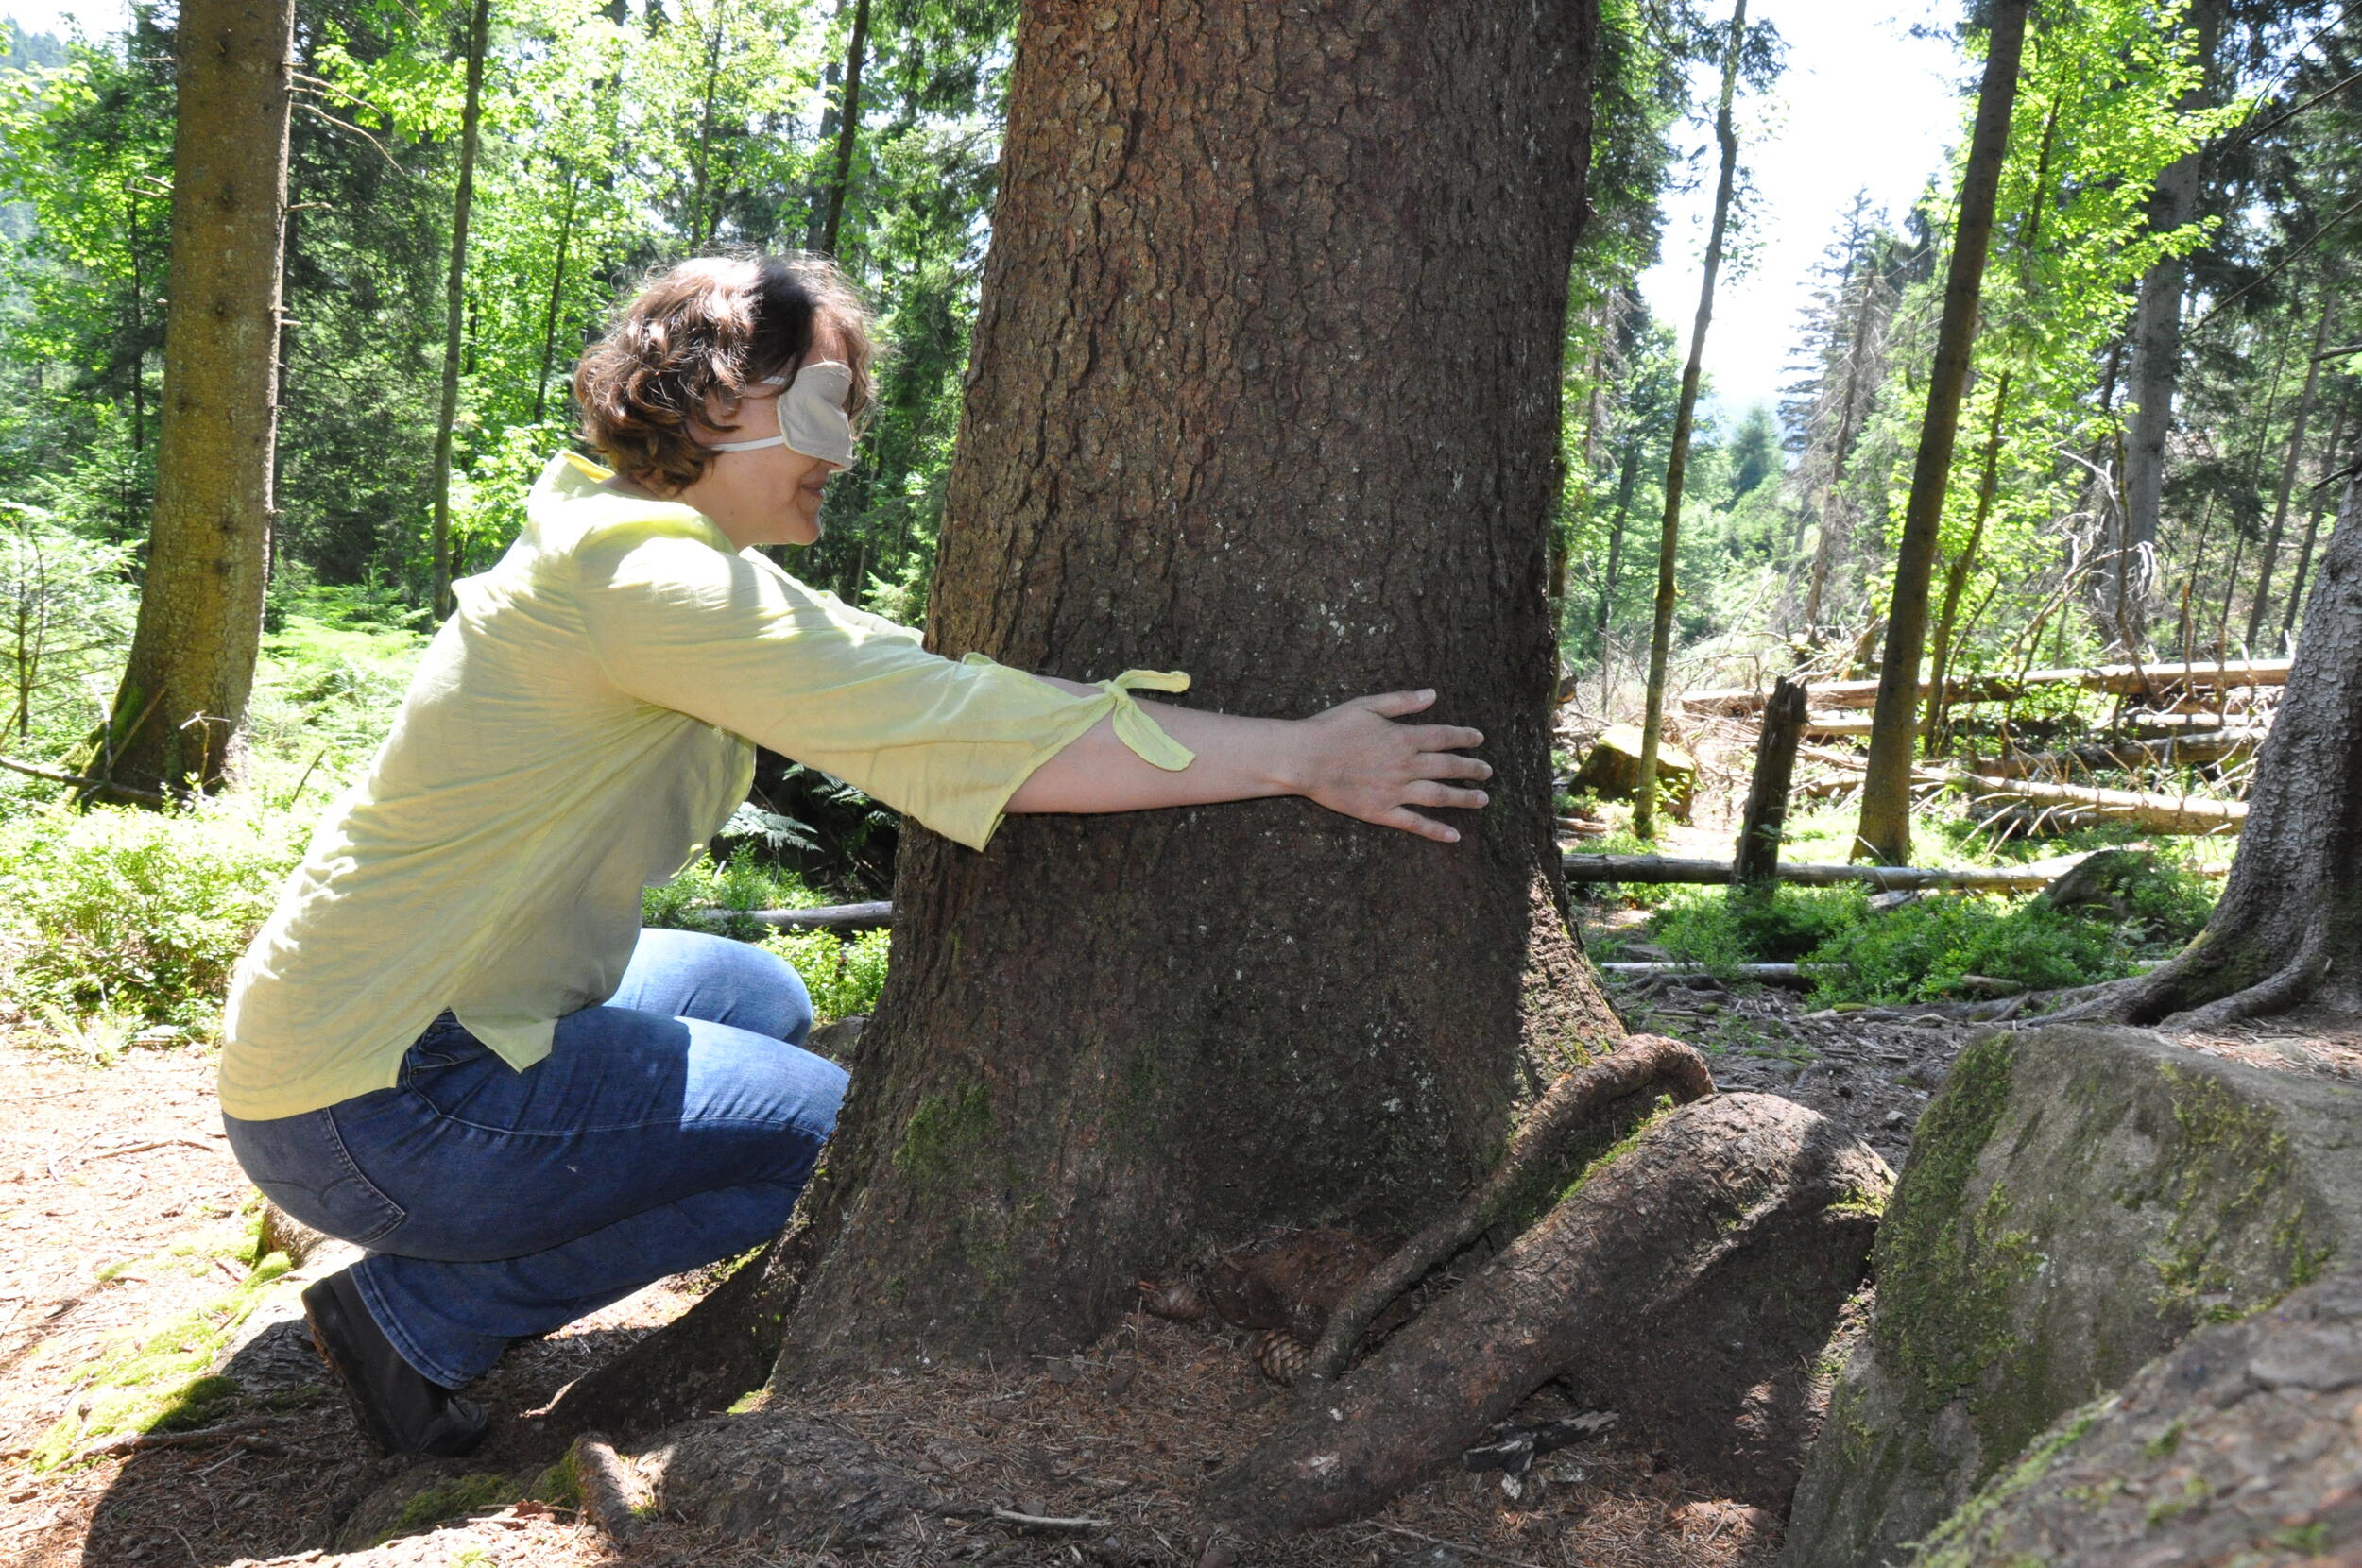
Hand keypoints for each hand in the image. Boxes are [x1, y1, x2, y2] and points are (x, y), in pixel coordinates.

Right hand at [1291, 689, 1488, 842]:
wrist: (1304, 759)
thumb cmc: (1331, 728)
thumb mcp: (1367, 705)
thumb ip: (1401, 701)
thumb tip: (1432, 694)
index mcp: (1402, 738)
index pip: (1443, 737)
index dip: (1464, 738)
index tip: (1479, 739)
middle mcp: (1405, 766)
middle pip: (1448, 767)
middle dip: (1471, 769)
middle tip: (1487, 771)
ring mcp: (1395, 791)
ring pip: (1439, 796)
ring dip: (1464, 798)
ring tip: (1483, 800)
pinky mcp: (1381, 812)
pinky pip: (1414, 823)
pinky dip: (1435, 830)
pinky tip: (1454, 835)